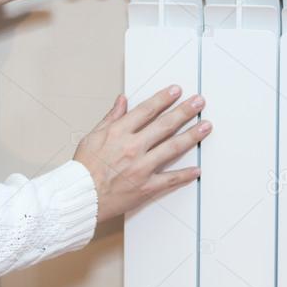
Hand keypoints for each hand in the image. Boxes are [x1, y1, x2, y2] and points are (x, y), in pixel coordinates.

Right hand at [73, 85, 210, 223]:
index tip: (176, 91)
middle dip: (184, 111)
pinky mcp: (146, 186)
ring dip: (191, 136)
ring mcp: (141, 167)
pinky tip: (197, 169)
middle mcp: (133, 147)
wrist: (80, 196)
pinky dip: (185, 175)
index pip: (147, 110)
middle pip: (165, 125)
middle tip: (199, 102)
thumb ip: (111, 117)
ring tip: (205, 126)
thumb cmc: (84, 168)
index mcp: (119, 132)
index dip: (163, 99)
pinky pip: (170, 179)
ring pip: (172, 148)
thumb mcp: (93, 135)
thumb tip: (123, 100)